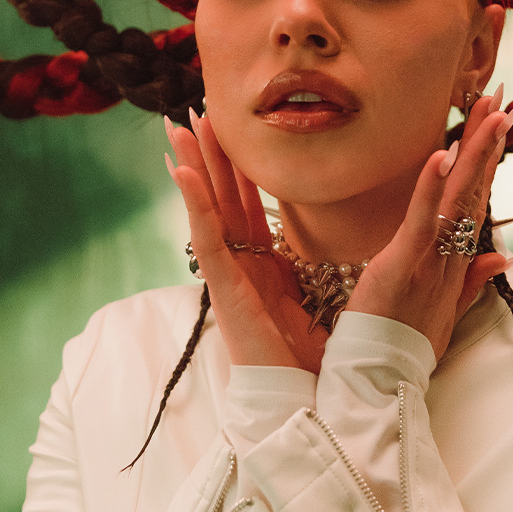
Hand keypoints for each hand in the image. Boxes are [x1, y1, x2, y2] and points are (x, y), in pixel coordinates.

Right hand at [165, 112, 328, 372]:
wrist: (309, 400)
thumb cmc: (316, 355)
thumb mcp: (319, 294)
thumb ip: (319, 263)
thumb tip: (332, 238)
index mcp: (264, 264)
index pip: (247, 204)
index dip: (238, 165)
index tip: (231, 127)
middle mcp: (241, 266)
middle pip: (222, 198)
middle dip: (210, 155)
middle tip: (194, 111)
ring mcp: (229, 278)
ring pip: (208, 211)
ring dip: (193, 167)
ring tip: (179, 129)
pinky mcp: (226, 293)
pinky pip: (208, 242)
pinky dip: (195, 206)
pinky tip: (184, 174)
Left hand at [345, 91, 512, 359]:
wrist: (385, 380)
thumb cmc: (407, 343)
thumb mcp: (446, 310)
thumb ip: (475, 279)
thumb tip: (507, 253)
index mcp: (455, 260)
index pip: (477, 200)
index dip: (488, 161)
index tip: (497, 123)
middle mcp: (450, 254)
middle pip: (475, 189)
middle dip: (488, 143)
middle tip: (501, 100)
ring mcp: (430, 258)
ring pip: (459, 197)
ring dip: (474, 151)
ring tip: (489, 112)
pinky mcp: (403, 263)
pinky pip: (423, 219)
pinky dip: (433, 186)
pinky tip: (442, 154)